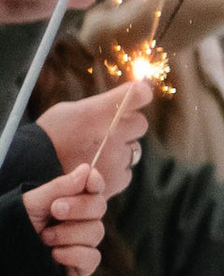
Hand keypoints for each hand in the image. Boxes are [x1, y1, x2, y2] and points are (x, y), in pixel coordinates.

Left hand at [22, 161, 107, 275]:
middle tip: (55, 210)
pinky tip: (54, 255)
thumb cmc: (17, 227)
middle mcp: (81, 220)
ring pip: (96, 232)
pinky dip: (74, 254)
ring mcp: (84, 243)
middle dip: (79, 207)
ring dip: (68, 234)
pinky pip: (92, 256)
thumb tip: (87, 169)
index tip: (90, 180)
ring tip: (45, 238)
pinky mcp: (83, 265)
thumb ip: (59, 187)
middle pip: (99, 207)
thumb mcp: (32, 203)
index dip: (96, 182)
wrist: (6, 260)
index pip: (93, 187)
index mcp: (70, 201)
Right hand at [33, 77, 152, 195]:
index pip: (138, 95)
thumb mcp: (68, 111)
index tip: (139, 94)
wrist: (33, 173)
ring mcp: (116, 159)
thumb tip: (124, 100)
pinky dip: (114, 172)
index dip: (140, 94)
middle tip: (107, 132)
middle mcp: (112, 135)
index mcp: (99, 112)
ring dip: (120, 151)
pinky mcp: (117, 181)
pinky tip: (94, 171)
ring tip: (94, 155)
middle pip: (139, 124)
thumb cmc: (48, 138)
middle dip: (127, 127)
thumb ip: (99, 107)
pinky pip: (125, 172)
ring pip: (132, 150)